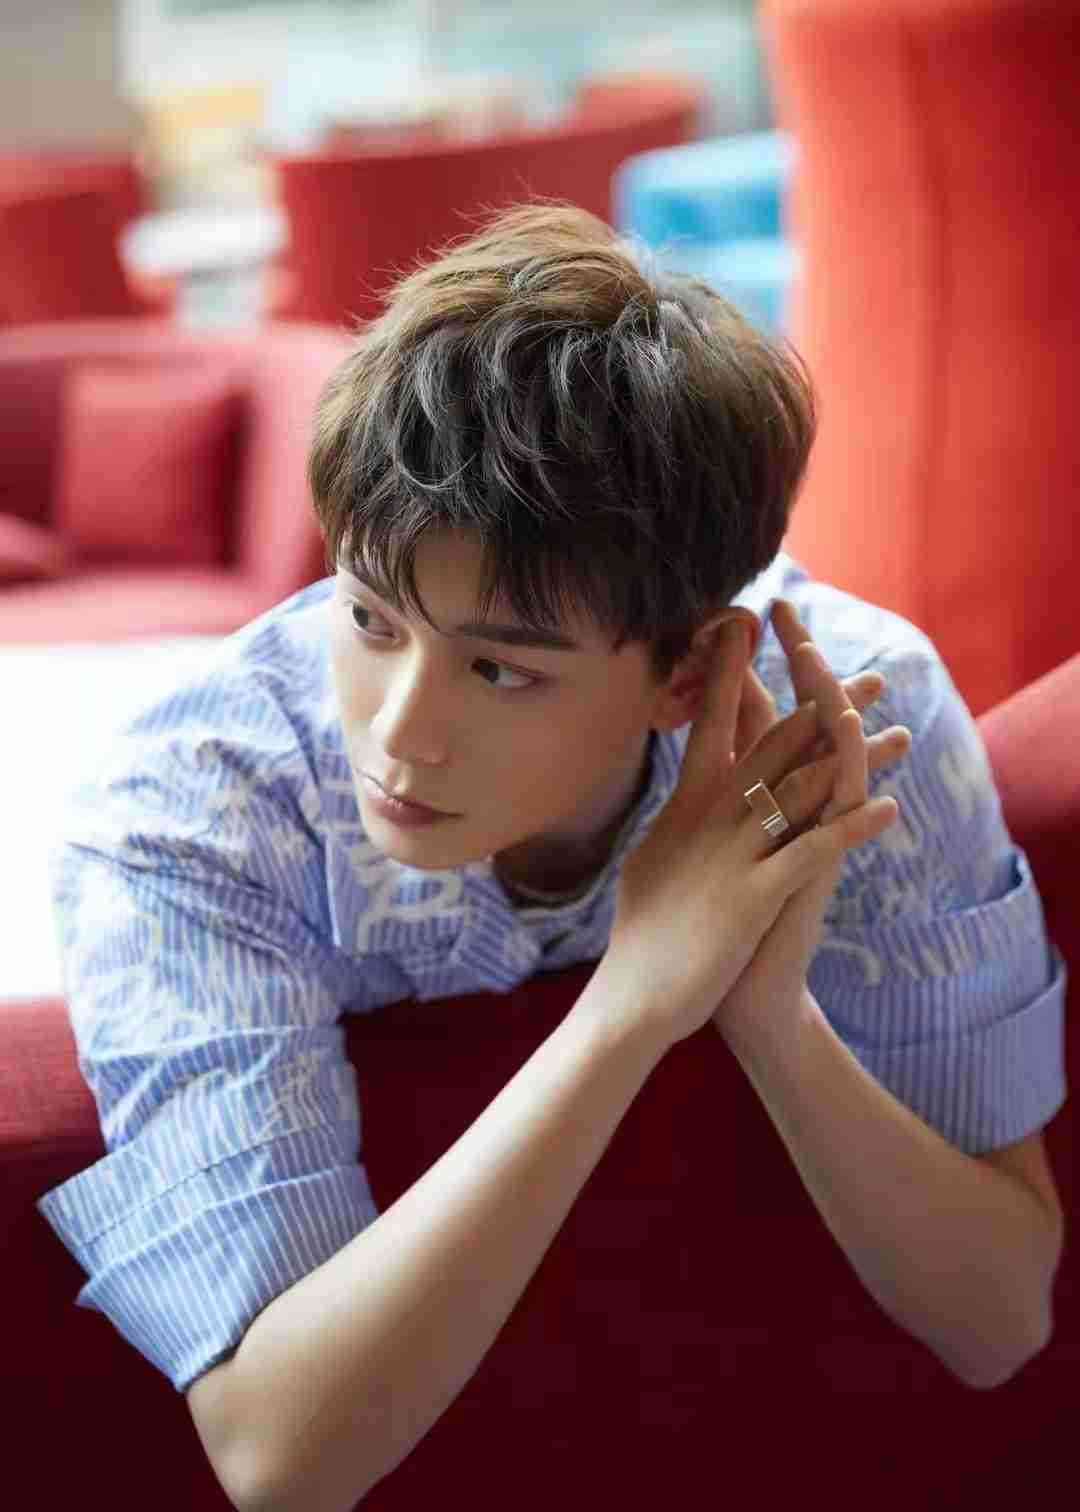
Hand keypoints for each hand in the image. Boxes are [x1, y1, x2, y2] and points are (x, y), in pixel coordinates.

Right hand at [604, 609, 901, 1056]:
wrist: (634, 995)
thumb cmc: (642, 933)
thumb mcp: (651, 858)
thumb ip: (673, 820)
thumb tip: (681, 794)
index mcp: (685, 802)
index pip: (712, 721)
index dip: (732, 671)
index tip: (749, 626)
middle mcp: (710, 816)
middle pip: (775, 746)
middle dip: (824, 706)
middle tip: (869, 676)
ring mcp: (732, 853)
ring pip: (800, 789)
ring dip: (855, 759)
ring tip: (897, 730)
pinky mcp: (752, 894)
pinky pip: (810, 851)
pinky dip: (851, 828)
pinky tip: (888, 810)